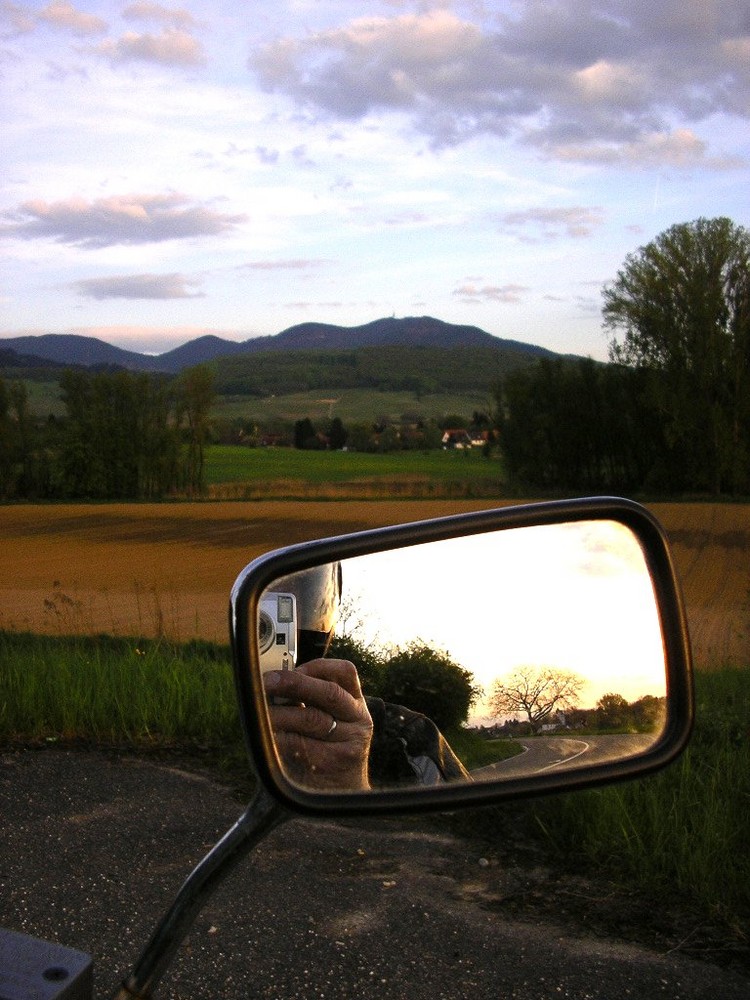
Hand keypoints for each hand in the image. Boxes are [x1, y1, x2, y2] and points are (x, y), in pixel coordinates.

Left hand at [263, 659, 372, 790]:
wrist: (341, 791)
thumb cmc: (324, 749)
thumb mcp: (328, 721)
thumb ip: (309, 701)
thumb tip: (273, 683)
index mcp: (355, 703)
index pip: (346, 672)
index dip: (318, 667)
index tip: (294, 668)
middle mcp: (357, 719)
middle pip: (329, 692)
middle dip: (294, 683)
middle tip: (267, 682)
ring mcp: (350, 741)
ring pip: (312, 718)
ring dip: (280, 713)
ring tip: (260, 714)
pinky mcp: (335, 762)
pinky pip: (302, 745)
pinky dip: (281, 738)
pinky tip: (269, 737)